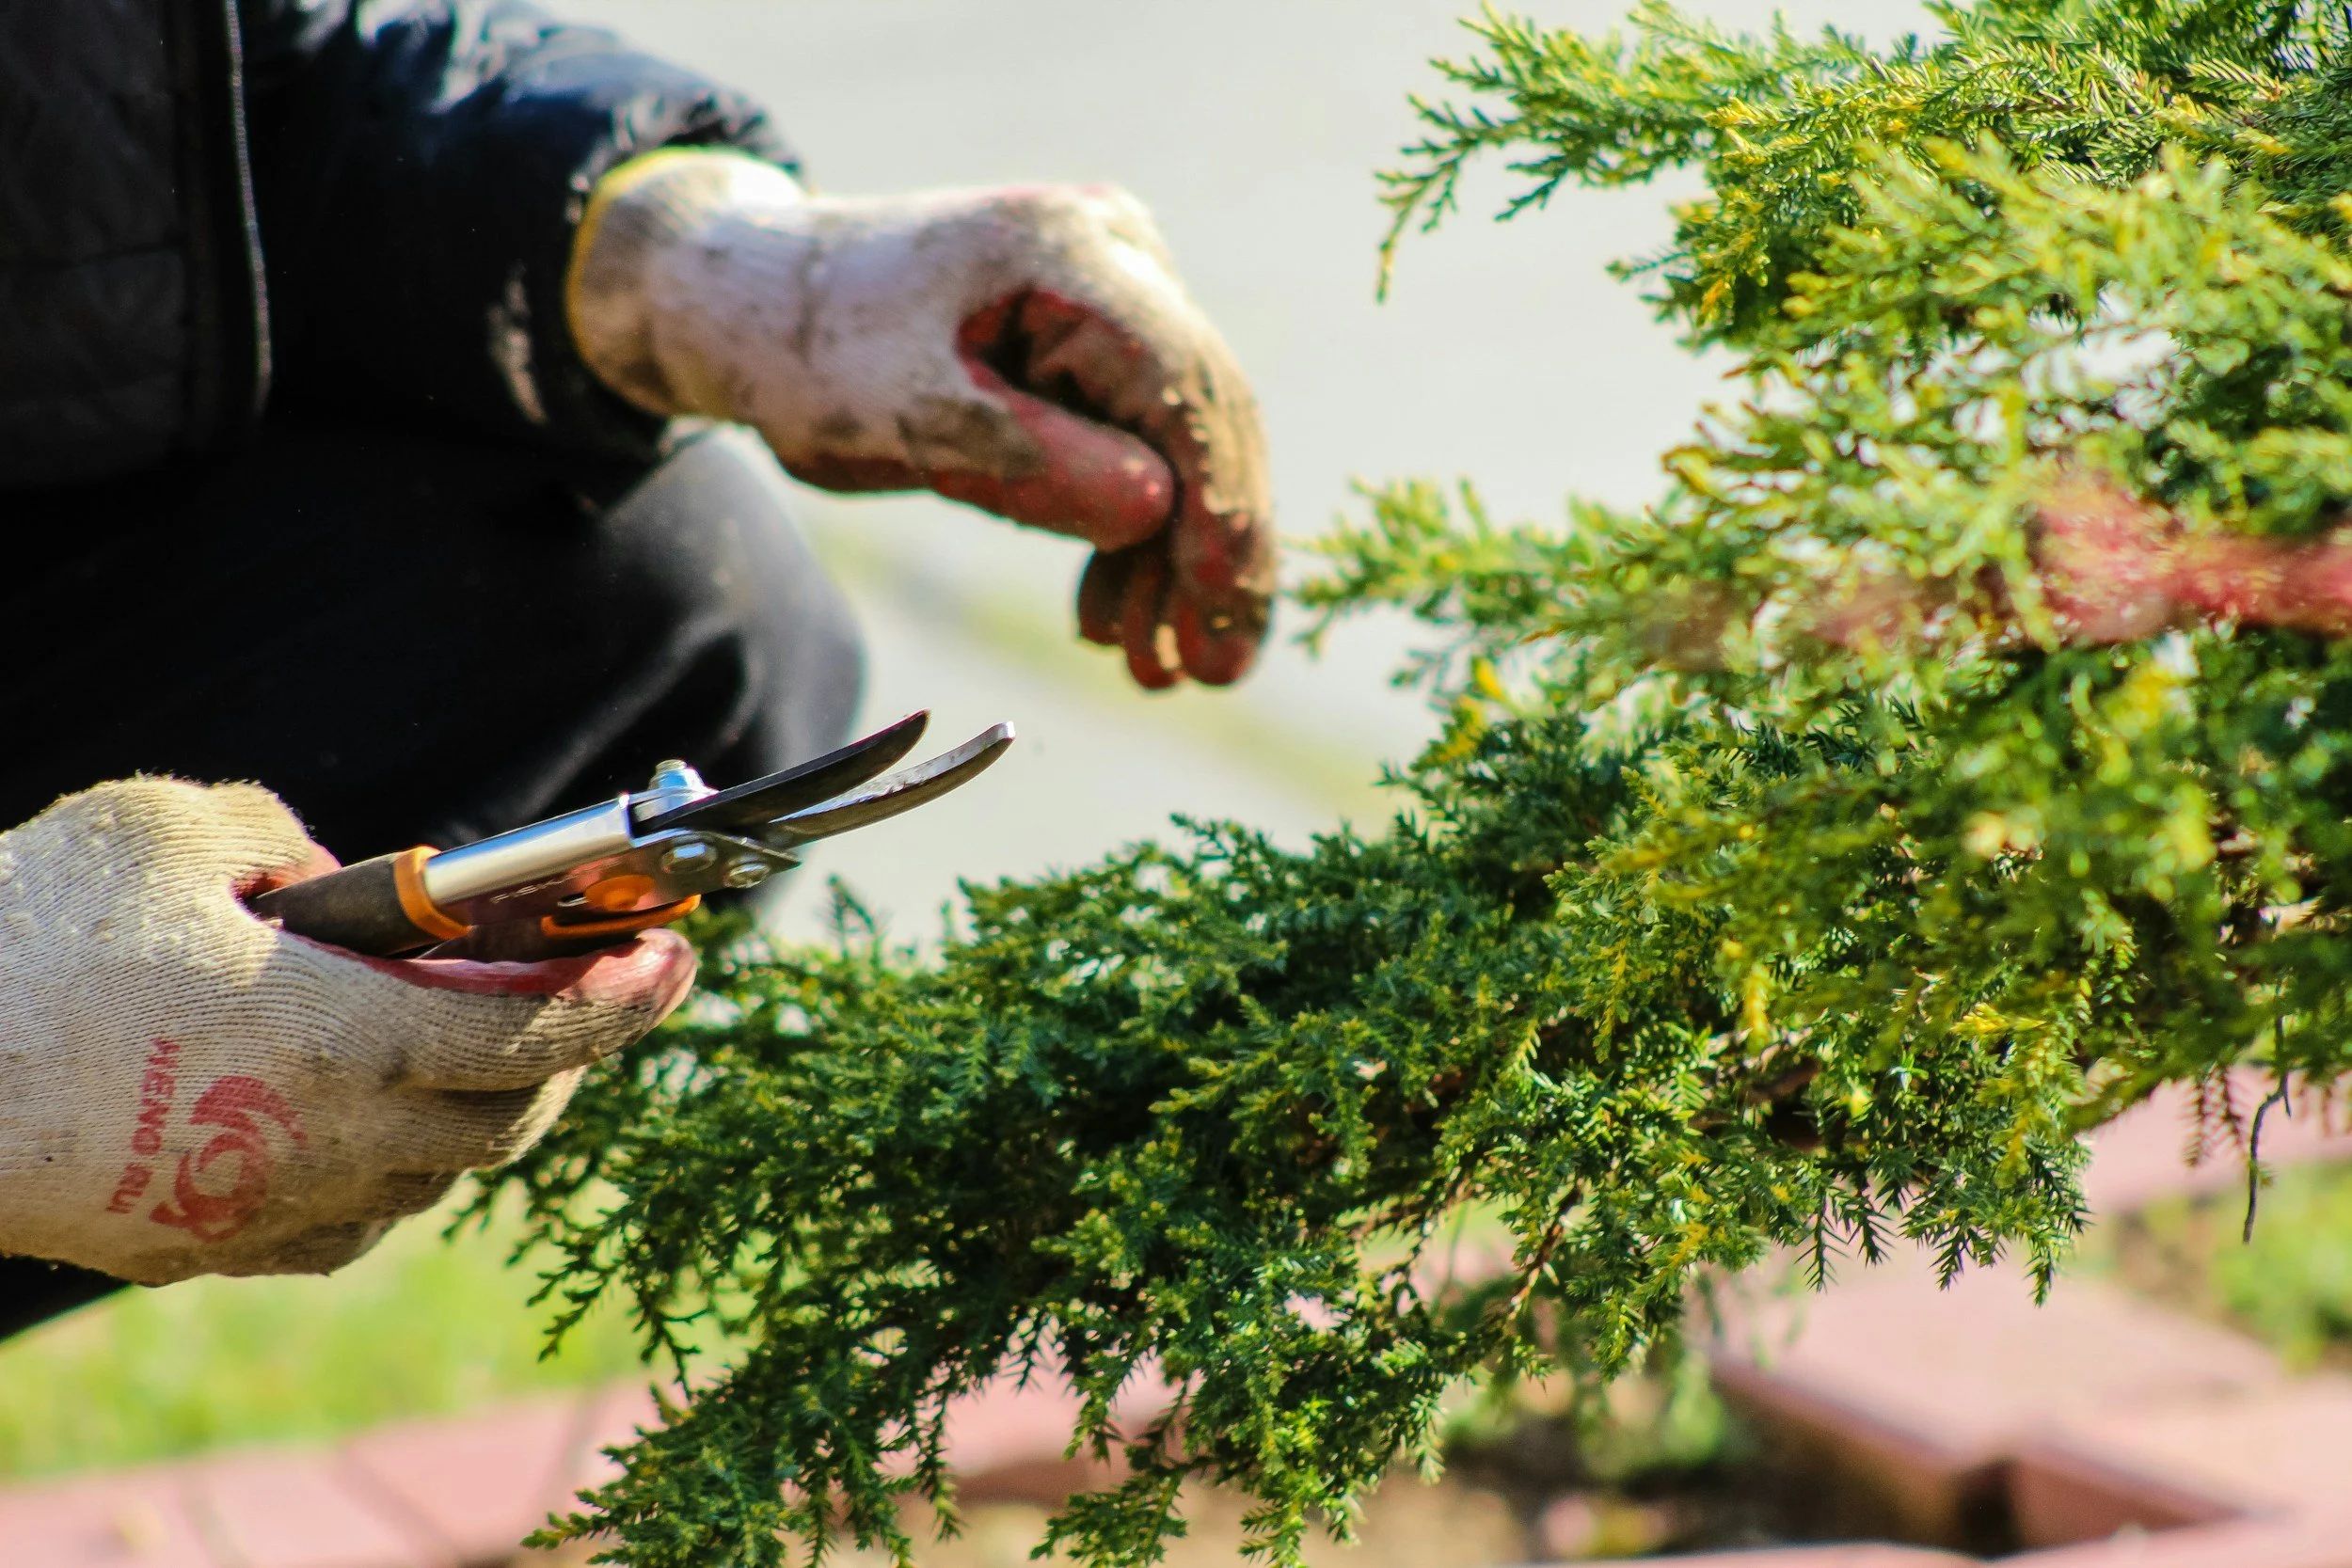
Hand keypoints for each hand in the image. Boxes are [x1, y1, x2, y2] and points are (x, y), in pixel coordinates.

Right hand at [0, 780, 693, 1284]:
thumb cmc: (27, 942)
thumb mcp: (173, 829)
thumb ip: (289, 840)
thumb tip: (344, 880)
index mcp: (349, 1041)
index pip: (541, 1033)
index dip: (626, 998)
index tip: (680, 958)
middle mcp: (333, 1144)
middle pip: (509, 1119)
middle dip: (569, 1055)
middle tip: (591, 992)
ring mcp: (268, 1212)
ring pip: (432, 1179)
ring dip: (478, 1113)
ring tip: (485, 1041)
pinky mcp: (203, 1249)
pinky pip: (344, 1220)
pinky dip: (389, 1168)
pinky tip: (369, 1117)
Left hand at [568, 151, 1274, 688]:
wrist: (756, 303)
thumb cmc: (813, 353)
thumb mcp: (905, 420)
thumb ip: (1029, 463)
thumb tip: (1157, 512)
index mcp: (1068, 253)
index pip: (1183, 384)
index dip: (1219, 505)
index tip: (1223, 611)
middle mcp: (1116, 255)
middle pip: (1202, 417)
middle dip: (1211, 554)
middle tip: (1211, 674)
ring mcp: (1116, 293)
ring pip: (1180, 442)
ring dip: (1171, 562)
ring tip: (1153, 670)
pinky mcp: (1098, 340)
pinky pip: (1142, 443)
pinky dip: (1130, 535)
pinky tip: (1113, 617)